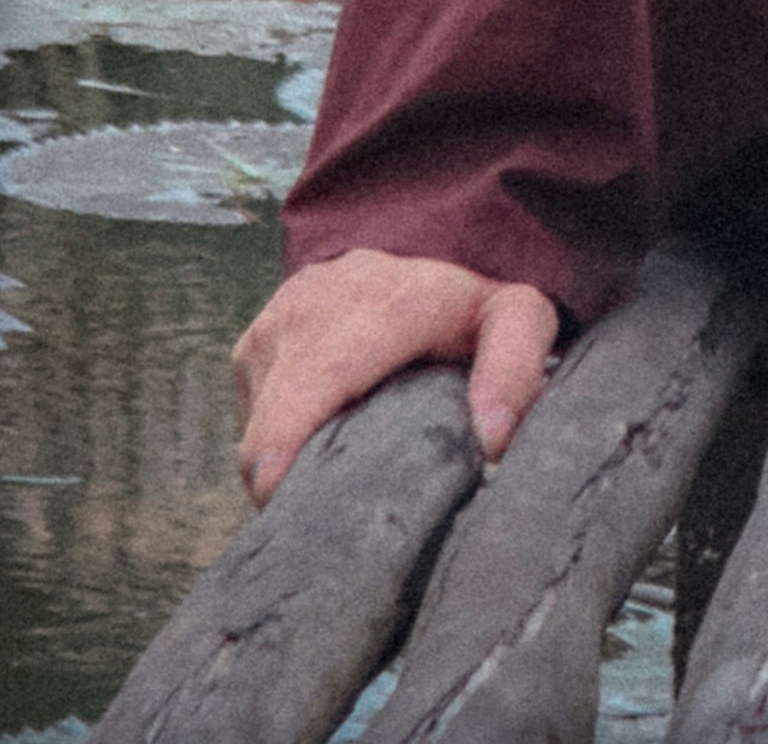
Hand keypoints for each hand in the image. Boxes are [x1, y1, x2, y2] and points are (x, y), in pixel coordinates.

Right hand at [233, 250, 559, 502]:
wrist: (426, 246)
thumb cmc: (470, 306)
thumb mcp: (516, 320)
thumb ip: (516, 370)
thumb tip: (491, 442)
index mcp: (377, 307)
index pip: (306, 394)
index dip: (285, 467)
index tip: (296, 516)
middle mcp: (312, 306)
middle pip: (267, 434)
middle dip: (287, 488)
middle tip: (333, 522)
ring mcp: (274, 320)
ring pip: (255, 431)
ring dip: (287, 463)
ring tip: (340, 468)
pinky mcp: (253, 340)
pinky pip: (250, 415)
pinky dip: (278, 438)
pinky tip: (325, 432)